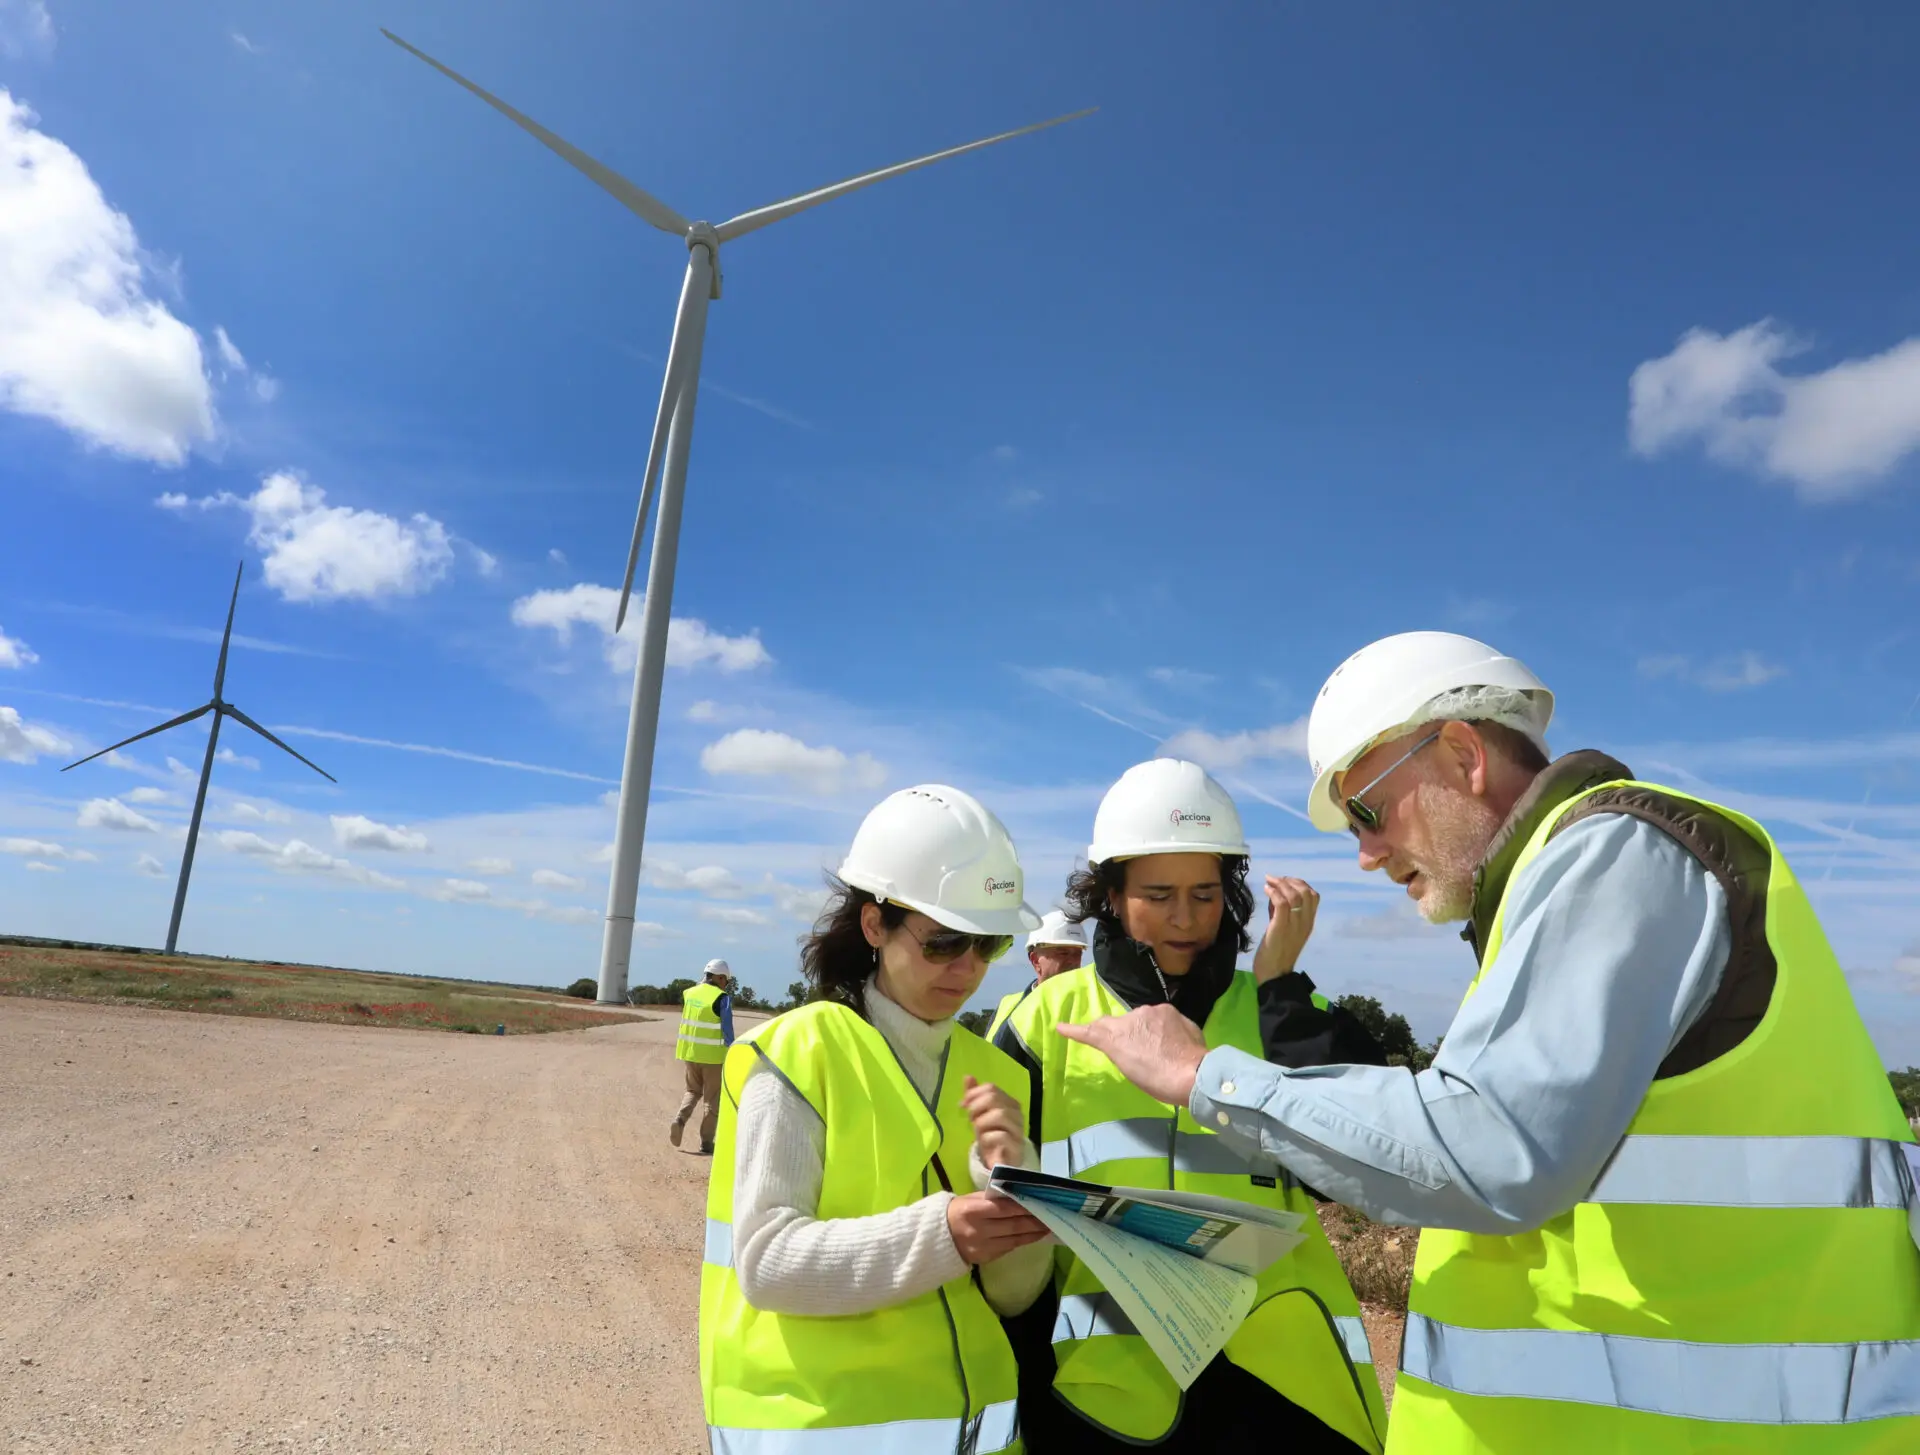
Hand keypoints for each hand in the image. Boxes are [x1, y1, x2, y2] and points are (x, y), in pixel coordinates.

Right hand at [946, 1191, 1049, 1265]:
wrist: (939, 1237)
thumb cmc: (957, 1211)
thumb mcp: (971, 1199)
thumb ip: (993, 1198)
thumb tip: (1018, 1197)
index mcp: (973, 1211)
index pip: (1004, 1209)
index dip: (1023, 1207)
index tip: (1039, 1203)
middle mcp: (978, 1230)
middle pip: (1012, 1226)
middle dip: (1033, 1222)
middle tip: (1050, 1216)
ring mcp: (982, 1246)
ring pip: (1013, 1240)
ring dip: (1032, 1234)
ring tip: (1047, 1227)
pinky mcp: (985, 1258)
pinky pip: (1008, 1248)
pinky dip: (1021, 1241)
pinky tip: (1032, 1236)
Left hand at [962, 1075, 1024, 1172]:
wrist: (1001, 1162)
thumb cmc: (991, 1136)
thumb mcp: (980, 1115)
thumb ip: (975, 1096)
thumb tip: (968, 1077)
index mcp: (1009, 1102)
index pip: (991, 1088)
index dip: (973, 1095)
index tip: (964, 1106)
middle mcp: (1017, 1113)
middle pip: (994, 1099)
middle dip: (977, 1108)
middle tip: (971, 1119)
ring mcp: (1018, 1130)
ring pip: (1000, 1114)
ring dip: (982, 1123)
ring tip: (978, 1132)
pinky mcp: (1016, 1147)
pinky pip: (1001, 1136)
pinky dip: (988, 1138)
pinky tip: (985, 1142)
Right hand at [1056, 1004, 1207, 1106]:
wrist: (1195, 1074)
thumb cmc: (1158, 1080)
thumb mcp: (1130, 1069)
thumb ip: (1118, 1049)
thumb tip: (1117, 1042)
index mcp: (1119, 1034)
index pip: (1095, 1029)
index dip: (1077, 1029)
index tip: (1060, 1027)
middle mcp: (1134, 1016)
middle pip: (1121, 1022)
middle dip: (1121, 1032)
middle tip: (1129, 1049)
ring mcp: (1155, 1012)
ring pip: (1143, 1019)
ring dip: (1144, 1030)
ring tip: (1155, 1049)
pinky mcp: (1174, 1012)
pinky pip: (1162, 1020)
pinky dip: (1161, 1029)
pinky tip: (1170, 1043)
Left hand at [1252, 876, 1319, 984]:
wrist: (1274, 974)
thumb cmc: (1277, 952)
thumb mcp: (1284, 927)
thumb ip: (1282, 911)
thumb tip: (1274, 892)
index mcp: (1308, 922)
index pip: (1314, 896)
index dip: (1300, 883)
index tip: (1285, 881)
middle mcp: (1305, 922)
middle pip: (1306, 892)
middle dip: (1290, 881)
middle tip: (1275, 879)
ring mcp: (1294, 925)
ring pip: (1295, 895)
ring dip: (1281, 884)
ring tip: (1269, 882)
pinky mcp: (1281, 928)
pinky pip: (1282, 903)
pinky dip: (1274, 892)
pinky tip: (1266, 889)